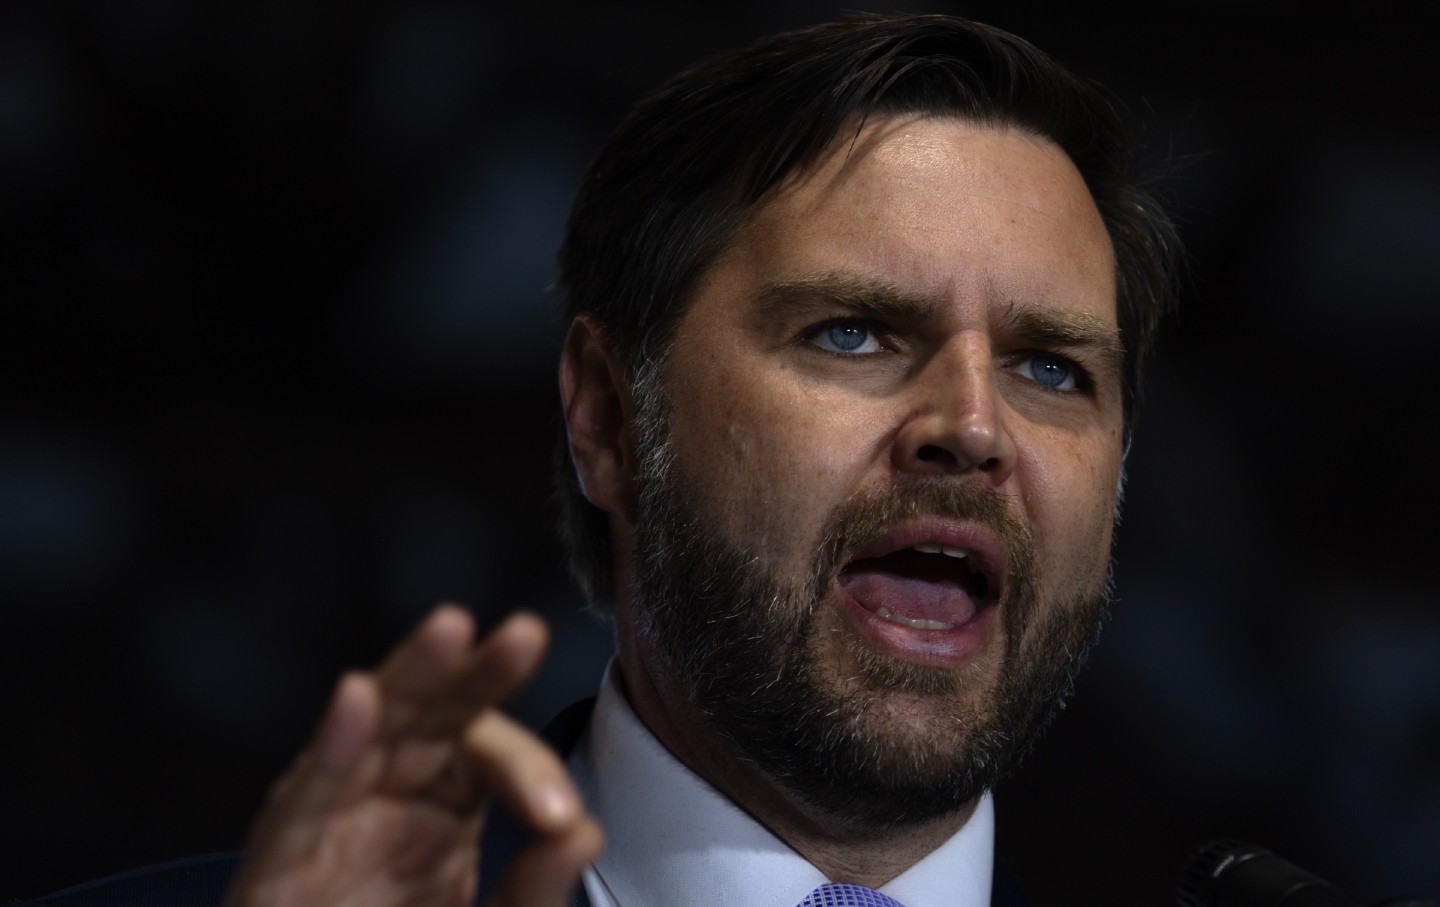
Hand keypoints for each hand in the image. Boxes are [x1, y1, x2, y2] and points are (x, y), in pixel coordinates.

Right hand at [222, 606, 602, 906]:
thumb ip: (535, 888)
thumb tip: (585, 832)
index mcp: (441, 809)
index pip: (489, 756)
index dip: (526, 771)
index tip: (560, 816)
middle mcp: (385, 800)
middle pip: (430, 716)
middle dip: (475, 673)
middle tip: (525, 634)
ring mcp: (330, 825)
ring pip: (368, 730)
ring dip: (409, 676)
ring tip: (451, 629)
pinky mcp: (278, 866)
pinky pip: (304, 798)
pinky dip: (332, 745)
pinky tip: (358, 696)